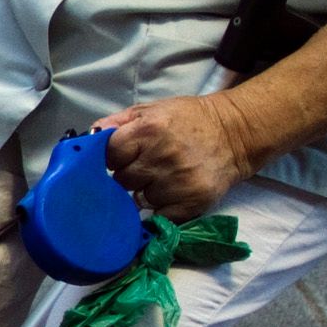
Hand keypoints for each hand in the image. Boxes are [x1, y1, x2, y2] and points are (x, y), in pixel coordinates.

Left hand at [100, 94, 260, 220]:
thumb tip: (90, 137)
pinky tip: (172, 193)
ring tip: (164, 177)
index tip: (120, 158)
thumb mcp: (152, 110)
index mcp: (148, 131)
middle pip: (122, 180)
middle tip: (145, 167)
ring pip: (140, 200)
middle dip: (129, 175)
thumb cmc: (188, 120)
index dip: (112, 158)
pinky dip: (162, 208)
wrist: (236, 133)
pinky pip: (160, 216)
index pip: (108, 156)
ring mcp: (178, 182)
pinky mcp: (192, 202)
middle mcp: (161, 157)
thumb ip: (118, 122)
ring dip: (146, 192)